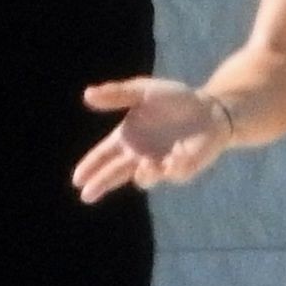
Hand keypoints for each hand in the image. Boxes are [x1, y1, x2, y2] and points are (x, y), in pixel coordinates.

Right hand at [72, 77, 228, 202]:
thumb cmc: (174, 99)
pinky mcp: (182, 169)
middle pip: (116, 173)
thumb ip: (117, 94)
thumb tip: (87, 95)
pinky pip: (174, 173)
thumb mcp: (142, 92)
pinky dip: (172, 167)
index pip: (103, 156)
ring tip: (145, 165)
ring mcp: (160, 165)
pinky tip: (174, 158)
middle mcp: (139, 156)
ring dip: (144, 174)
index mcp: (126, 139)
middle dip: (102, 183)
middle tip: (87, 194)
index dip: (90, 167)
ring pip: (145, 178)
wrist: (209, 107)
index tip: (77, 179)